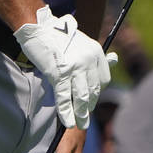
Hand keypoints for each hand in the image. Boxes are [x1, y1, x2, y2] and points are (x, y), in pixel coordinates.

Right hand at [16, 6, 112, 128]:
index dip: (97, 93)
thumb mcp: (81, 42)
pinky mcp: (59, 74)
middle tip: (85, 117)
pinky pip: (65, 98)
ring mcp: (75, 68)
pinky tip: (67, 121)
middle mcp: (89, 60)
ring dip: (81, 114)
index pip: (103, 79)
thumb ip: (90, 57)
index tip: (91, 100)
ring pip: (81, 97)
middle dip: (89, 105)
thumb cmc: (57, 35)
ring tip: (80, 124)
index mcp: (96, 51)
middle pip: (93, 90)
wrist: (39, 28)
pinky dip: (66, 112)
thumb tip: (113, 61)